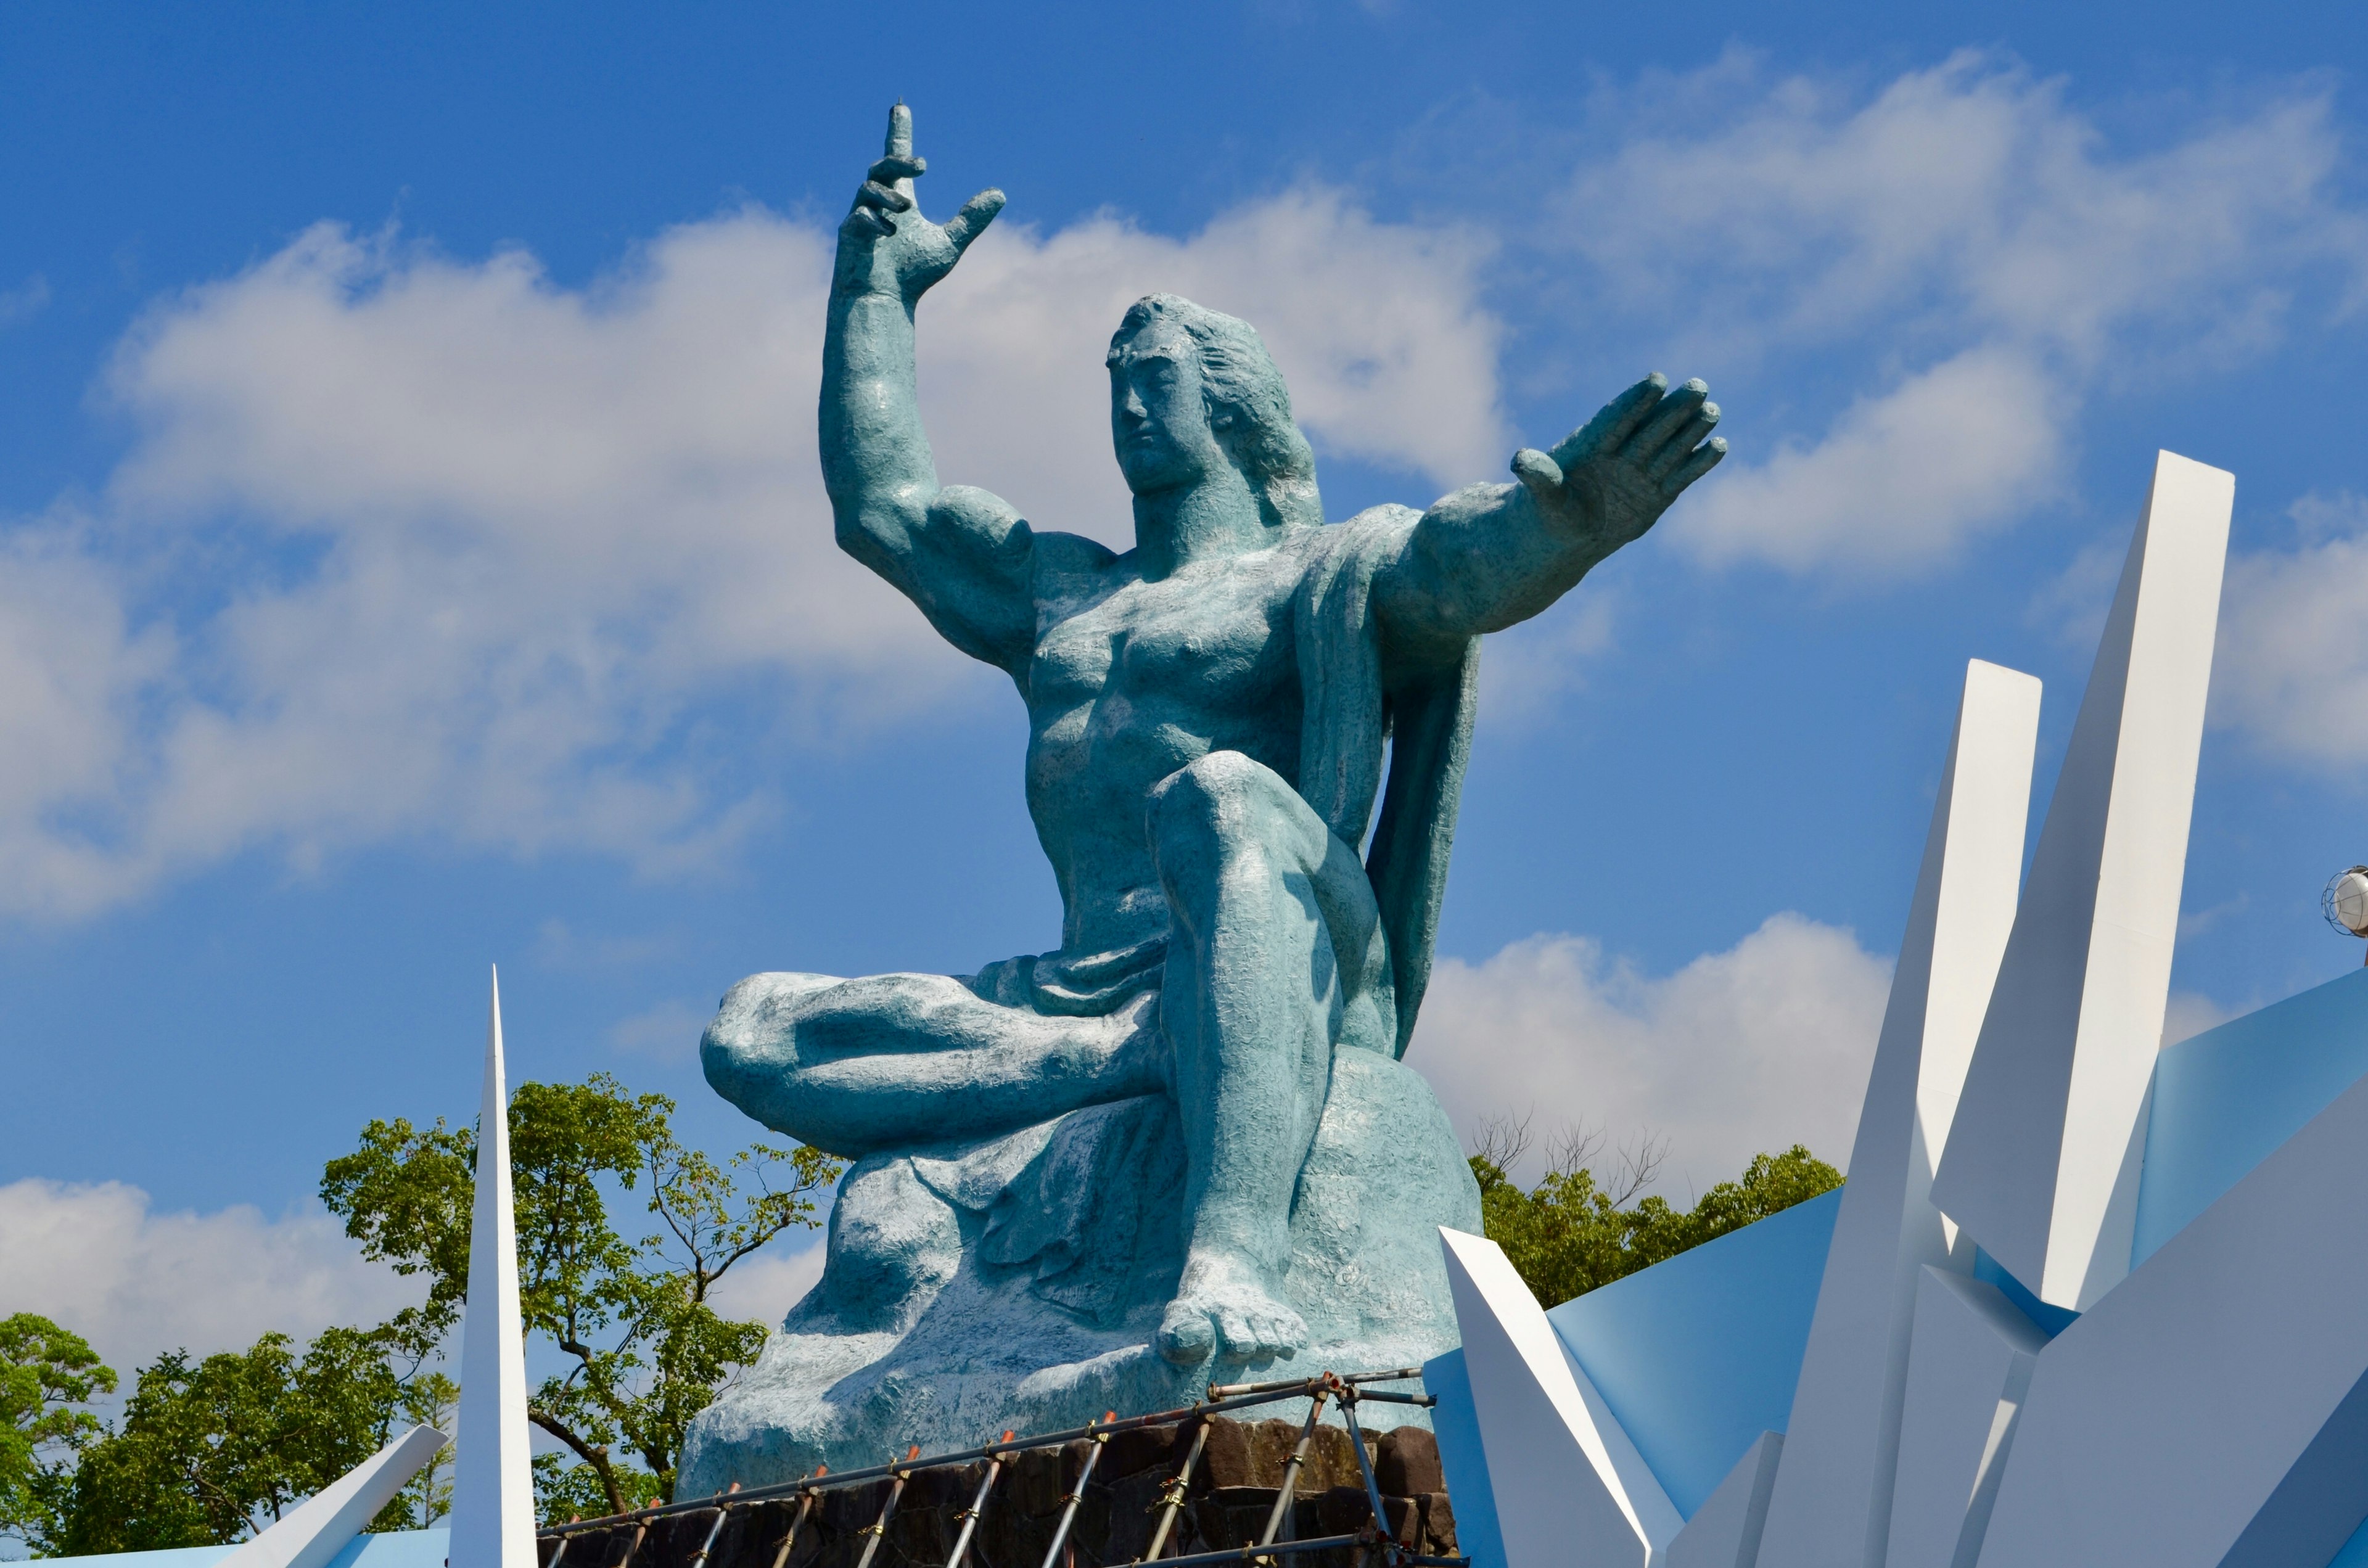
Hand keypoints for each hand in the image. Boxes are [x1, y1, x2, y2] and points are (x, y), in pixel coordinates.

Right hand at [835, 102, 1005, 302]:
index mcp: (898, 198)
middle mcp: (877, 202)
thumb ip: (971, 219)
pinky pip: (858, 216)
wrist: (884, 303)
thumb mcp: (949, 243)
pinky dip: (875, 222)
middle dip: (898, 159)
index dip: (899, 132)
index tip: (901, 106)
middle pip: (881, 166)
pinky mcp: (848, 234)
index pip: (896, 157)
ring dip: (889, 195)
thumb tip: (1001, 194)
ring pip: (867, 188)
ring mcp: (859, 216)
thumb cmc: (912, 275)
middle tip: (923, 166)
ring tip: (906, 210)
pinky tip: (890, 234)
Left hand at [1510, 374, 1726, 550]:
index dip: (1635, 402)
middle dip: (1673, 408)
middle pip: (1650, 427)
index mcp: (1591, 447)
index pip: (1616, 420)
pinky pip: (1681, 475)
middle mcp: (1621, 454)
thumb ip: (1539, 477)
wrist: (1567, 535)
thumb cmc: (1548, 510)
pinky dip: (1698, 463)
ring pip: (1670, 446)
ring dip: (1691, 429)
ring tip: (1712, 409)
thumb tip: (1520, 458)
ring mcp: (1641, 472)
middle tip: (1697, 387)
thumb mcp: (1542, 498)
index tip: (1656, 381)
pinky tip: (1719, 446)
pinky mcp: (1658, 493)